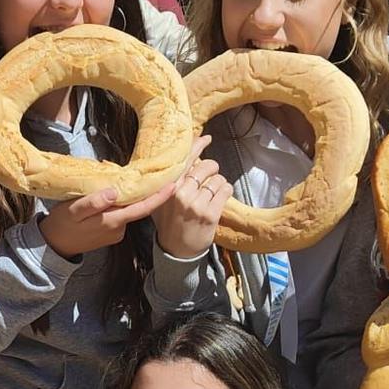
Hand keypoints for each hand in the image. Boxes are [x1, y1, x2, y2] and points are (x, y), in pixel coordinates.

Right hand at [38, 171, 185, 258]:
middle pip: (137, 207)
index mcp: (112, 221)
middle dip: (145, 192)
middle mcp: (119, 228)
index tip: (173, 185)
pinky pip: (120, 215)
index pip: (142, 208)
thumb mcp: (73, 210)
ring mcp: (116, 232)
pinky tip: (111, 196)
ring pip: (127, 210)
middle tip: (152, 173)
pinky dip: (119, 205)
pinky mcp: (112, 233)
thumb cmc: (62, 225)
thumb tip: (114, 191)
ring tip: (124, 180)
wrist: (54, 246)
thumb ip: (93, 202)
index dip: (159, 197)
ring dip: (128, 197)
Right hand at [152, 143, 230, 258]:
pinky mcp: (210, 213)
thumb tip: (188, 160)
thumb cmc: (170, 223)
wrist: (176, 251)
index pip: (185, 160)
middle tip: (209, 178)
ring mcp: (196, 203)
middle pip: (206, 166)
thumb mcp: (163, 200)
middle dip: (212, 169)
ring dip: (218, 183)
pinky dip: (225, 190)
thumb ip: (172, 181)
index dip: (197, 145)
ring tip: (212, 193)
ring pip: (217, 179)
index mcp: (168, 187)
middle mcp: (181, 193)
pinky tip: (219, 198)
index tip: (206, 138)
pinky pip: (225, 190)